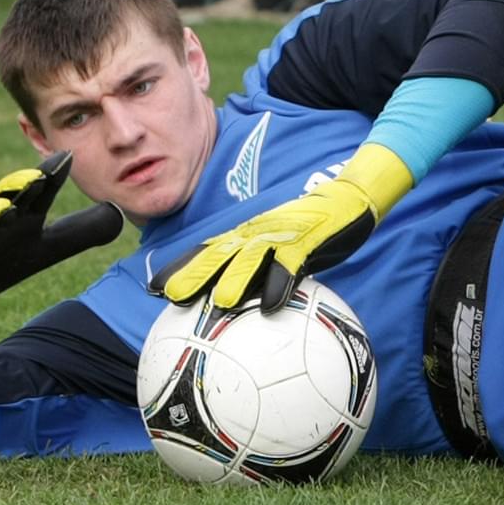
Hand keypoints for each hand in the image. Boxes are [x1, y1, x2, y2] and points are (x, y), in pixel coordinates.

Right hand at [0, 152, 124, 326]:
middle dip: (22, 185)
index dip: (54, 174)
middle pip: (12, 196)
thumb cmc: (10, 253)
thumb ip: (85, 229)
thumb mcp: (51, 244)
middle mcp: (1, 216)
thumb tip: (118, 214)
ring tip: (3, 209)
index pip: (42, 189)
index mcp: (27, 212)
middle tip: (36, 177)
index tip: (67, 156)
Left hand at [151, 177, 377, 312]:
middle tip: (171, 297)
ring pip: (252, 257)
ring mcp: (282, 235)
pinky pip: (292, 263)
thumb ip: (262, 271)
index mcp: (249, 236)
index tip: (153, 289)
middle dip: (194, 274)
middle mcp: (258, 233)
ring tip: (219, 303)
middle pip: (220, 254)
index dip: (180, 267)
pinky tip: (272, 303)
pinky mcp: (308, 239)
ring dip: (234, 279)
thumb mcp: (282, 249)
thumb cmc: (314, 228)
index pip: (208, 251)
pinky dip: (280, 281)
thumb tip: (240, 306)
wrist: (349, 198)